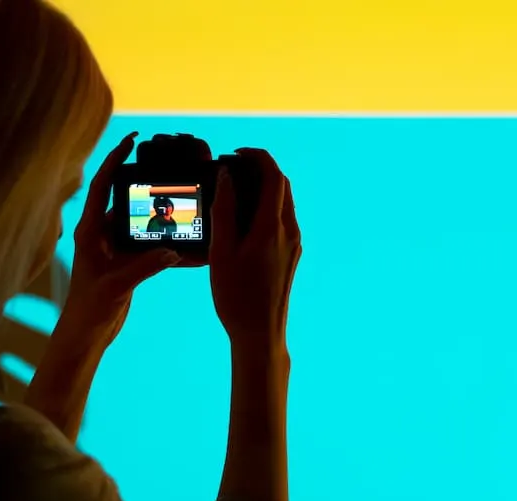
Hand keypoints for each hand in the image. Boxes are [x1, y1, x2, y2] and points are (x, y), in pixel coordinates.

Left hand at [65, 132, 180, 337]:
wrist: (86, 333)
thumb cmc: (89, 309)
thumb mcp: (117, 286)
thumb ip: (144, 267)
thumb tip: (172, 251)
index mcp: (90, 231)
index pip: (101, 185)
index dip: (115, 159)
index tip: (131, 140)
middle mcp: (100, 234)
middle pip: (124, 196)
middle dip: (144, 181)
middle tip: (166, 166)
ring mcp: (113, 247)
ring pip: (139, 220)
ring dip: (157, 212)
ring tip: (181, 200)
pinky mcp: (125, 261)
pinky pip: (148, 243)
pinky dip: (164, 239)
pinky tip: (184, 240)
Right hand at [209, 148, 301, 347]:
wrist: (260, 332)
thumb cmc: (236, 296)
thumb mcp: (222, 250)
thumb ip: (225, 210)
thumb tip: (228, 177)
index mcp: (273, 227)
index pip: (274, 176)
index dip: (258, 157)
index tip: (237, 152)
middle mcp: (290, 232)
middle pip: (283, 186)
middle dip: (261, 169)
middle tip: (234, 168)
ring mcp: (294, 244)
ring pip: (284, 203)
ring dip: (265, 189)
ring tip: (236, 190)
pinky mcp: (292, 255)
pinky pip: (284, 220)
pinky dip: (267, 207)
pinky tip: (245, 218)